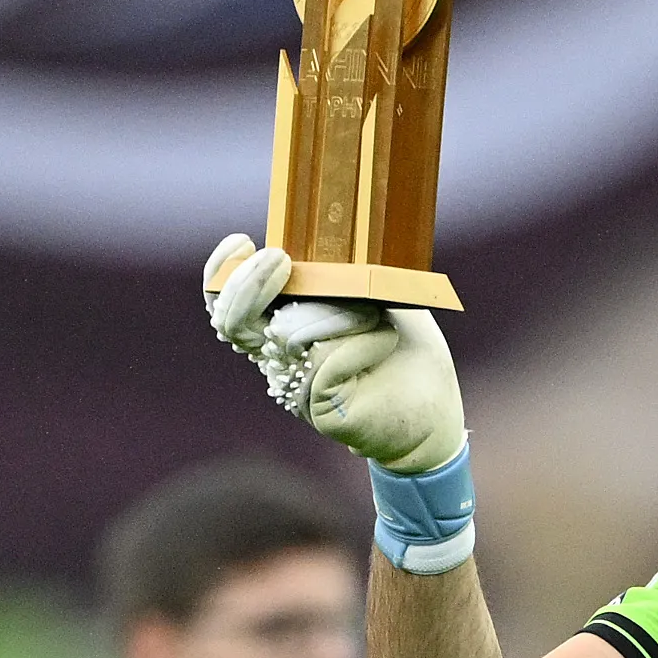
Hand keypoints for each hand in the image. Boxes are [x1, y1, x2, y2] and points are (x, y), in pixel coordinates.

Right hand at [204, 235, 466, 472]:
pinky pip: (327, 363)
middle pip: (233, 323)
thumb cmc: (406, 352)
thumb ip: (343, 274)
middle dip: (248, 285)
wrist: (435, 415)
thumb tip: (326, 247)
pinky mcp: (321, 411)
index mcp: (284, 328)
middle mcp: (282, 359)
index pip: (229, 305)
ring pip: (287, 337)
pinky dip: (362, 342)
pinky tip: (387, 340)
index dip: (222, 275)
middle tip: (279, 259)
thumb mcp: (377, 296)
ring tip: (373, 312)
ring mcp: (298, 388)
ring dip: (333, 313)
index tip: (240, 242)